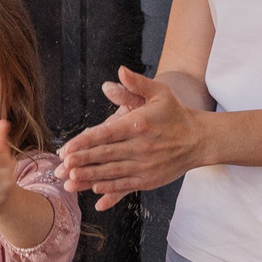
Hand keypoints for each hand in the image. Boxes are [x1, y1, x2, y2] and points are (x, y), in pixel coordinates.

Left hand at [55, 67, 203, 209]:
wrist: (200, 139)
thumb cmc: (175, 114)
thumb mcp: (159, 92)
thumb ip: (136, 84)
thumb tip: (119, 71)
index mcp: (138, 124)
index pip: (105, 134)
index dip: (84, 142)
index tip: (66, 149)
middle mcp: (141, 147)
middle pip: (104, 155)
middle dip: (81, 162)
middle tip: (61, 167)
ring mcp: (145, 166)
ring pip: (112, 173)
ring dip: (89, 178)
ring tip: (70, 182)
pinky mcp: (150, 180)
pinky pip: (126, 186)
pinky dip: (110, 190)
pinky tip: (95, 190)